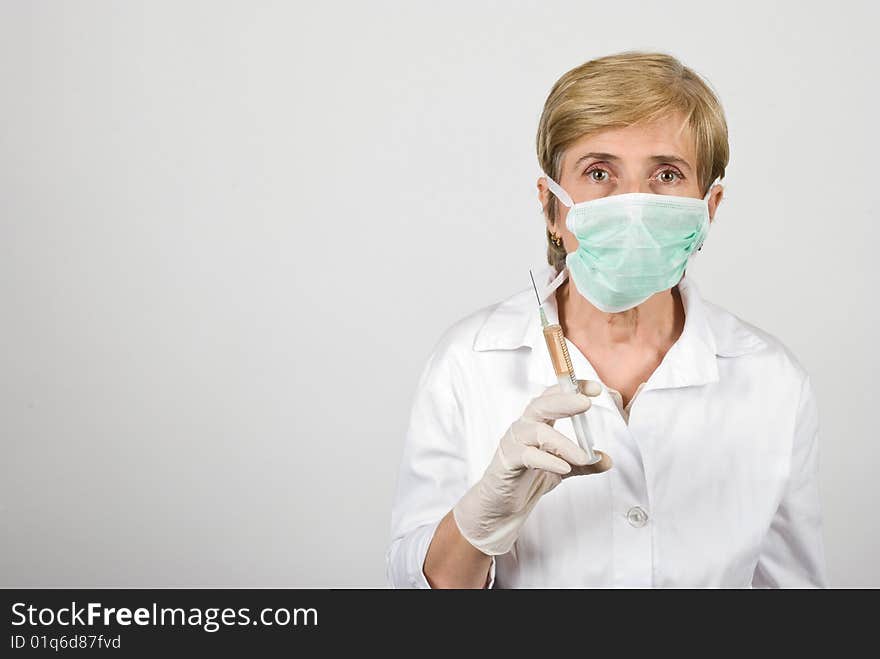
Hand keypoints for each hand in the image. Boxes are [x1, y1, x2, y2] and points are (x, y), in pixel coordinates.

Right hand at [452, 379, 611, 555]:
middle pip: (542, 405)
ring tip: (583, 456)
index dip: (572, 389)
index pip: (553, 397)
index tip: (595, 388)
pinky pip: (527, 456)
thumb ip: (583, 462)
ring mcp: (513, 442)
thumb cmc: (528, 478)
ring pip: (537, 431)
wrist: (502, 504)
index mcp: (537, 422)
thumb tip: (607, 460)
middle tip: (586, 402)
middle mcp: (524, 427)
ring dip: (563, 443)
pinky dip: (548, 460)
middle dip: (564, 401)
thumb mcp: (562, 468)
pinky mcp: (507, 461)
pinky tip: (564, 468)